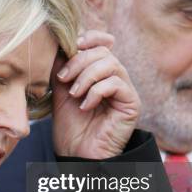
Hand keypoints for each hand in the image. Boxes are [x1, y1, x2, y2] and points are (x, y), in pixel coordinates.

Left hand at [51, 30, 139, 158]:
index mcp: (99, 72)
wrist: (76, 154)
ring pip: (111, 64)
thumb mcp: (60, 89)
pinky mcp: (131, 104)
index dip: (90, 38)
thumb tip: (60, 41)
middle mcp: (115, 78)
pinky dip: (96, 92)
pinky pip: (116, 84)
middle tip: (63, 79)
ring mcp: (125, 90)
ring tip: (74, 94)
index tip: (72, 45)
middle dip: (79, 61)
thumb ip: (61, 65)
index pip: (101, 43)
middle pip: (103, 52)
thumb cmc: (69, 124)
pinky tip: (85, 106)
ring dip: (86, 77)